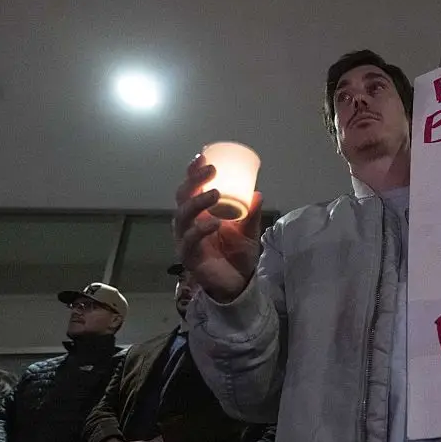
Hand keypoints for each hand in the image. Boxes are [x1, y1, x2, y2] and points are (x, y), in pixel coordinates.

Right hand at [174, 154, 262, 302]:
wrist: (239, 284)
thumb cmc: (238, 255)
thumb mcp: (249, 230)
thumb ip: (251, 213)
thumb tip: (257, 192)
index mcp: (200, 213)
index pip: (192, 188)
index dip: (194, 172)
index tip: (203, 157)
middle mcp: (189, 224)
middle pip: (182, 197)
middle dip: (194, 181)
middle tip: (211, 170)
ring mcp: (186, 240)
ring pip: (182, 216)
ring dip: (197, 202)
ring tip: (214, 193)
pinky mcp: (189, 257)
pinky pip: (189, 241)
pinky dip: (200, 230)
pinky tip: (213, 223)